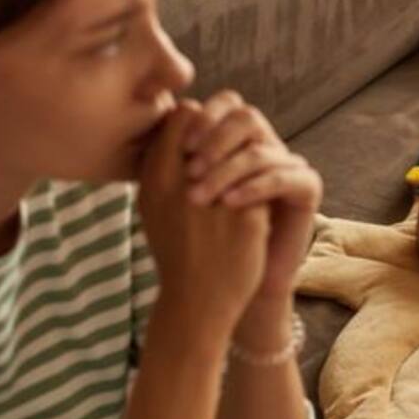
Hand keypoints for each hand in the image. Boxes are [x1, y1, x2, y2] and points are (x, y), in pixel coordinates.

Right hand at [137, 101, 269, 328]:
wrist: (197, 302)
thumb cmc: (176, 252)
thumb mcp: (153, 207)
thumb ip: (161, 167)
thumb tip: (177, 126)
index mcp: (156, 178)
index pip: (183, 116)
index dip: (201, 119)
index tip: (211, 135)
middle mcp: (183, 184)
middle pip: (216, 126)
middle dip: (229, 131)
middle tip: (238, 143)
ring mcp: (217, 200)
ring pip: (246, 150)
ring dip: (250, 157)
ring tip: (251, 171)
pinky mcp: (249, 218)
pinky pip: (265, 183)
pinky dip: (265, 188)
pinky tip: (264, 203)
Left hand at [180, 90, 323, 298]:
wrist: (227, 287)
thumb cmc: (196, 239)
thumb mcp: (175, 192)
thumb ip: (170, 153)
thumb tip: (165, 116)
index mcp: (235, 142)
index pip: (225, 104)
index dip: (202, 117)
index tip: (180, 146)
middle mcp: (263, 147)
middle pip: (247, 116)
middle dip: (216, 138)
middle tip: (191, 167)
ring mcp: (286, 167)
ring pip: (261, 149)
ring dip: (227, 169)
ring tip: (201, 196)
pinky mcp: (305, 190)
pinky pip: (284, 176)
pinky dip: (254, 188)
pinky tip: (229, 204)